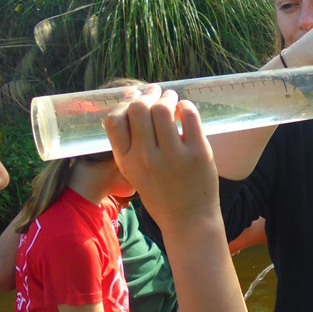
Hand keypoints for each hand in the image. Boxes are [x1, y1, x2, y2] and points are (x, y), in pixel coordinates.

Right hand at [105, 84, 219, 230]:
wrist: (188, 219)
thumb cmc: (160, 192)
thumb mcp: (134, 172)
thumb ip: (130, 144)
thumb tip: (134, 102)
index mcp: (126, 162)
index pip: (114, 120)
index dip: (123, 103)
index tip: (134, 97)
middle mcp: (146, 158)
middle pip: (138, 109)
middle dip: (147, 94)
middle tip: (156, 92)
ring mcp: (173, 156)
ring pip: (163, 109)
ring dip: (167, 97)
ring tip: (171, 97)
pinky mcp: (198, 153)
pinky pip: (190, 116)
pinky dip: (186, 106)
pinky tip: (185, 109)